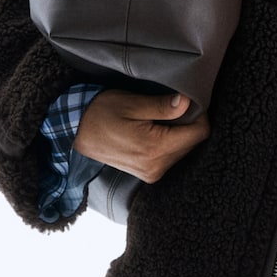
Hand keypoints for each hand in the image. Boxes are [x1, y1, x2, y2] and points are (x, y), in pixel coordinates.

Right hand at [72, 88, 209, 181]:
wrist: (76, 132)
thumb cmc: (101, 113)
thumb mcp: (131, 103)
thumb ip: (162, 106)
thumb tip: (188, 102)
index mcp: (155, 148)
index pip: (199, 133)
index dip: (200, 115)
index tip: (190, 101)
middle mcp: (157, 166)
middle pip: (193, 143)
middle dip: (189, 124)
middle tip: (175, 106)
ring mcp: (152, 173)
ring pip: (184, 150)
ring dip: (179, 134)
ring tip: (161, 118)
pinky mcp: (148, 174)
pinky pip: (171, 157)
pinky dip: (170, 143)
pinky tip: (156, 131)